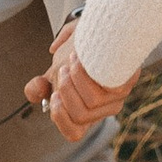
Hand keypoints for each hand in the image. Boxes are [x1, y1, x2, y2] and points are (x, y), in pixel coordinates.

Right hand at [25, 22, 135, 143]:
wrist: (105, 27)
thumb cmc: (80, 52)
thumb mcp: (56, 69)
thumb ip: (42, 84)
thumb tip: (34, 91)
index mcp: (87, 112)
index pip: (74, 133)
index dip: (60, 118)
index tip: (52, 95)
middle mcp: (104, 109)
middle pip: (80, 116)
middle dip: (64, 92)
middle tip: (61, 69)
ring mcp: (118, 97)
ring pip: (91, 102)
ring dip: (74, 79)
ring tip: (71, 58)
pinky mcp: (127, 81)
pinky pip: (105, 88)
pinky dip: (87, 72)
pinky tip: (81, 55)